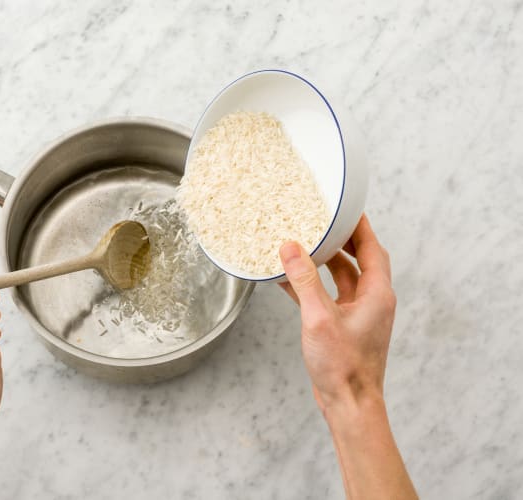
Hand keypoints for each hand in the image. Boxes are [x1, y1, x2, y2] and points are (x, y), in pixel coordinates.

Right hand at [279, 215, 394, 412]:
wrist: (349, 404)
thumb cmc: (343, 366)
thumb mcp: (319, 318)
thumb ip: (304, 281)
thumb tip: (290, 248)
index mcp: (377, 294)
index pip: (372, 248)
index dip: (360, 226)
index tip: (346, 207)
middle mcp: (372, 301)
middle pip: (358, 259)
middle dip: (339, 240)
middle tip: (320, 220)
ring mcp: (358, 314)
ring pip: (341, 278)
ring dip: (322, 263)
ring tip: (301, 245)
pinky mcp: (343, 327)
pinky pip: (328, 297)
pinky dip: (311, 286)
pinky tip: (288, 280)